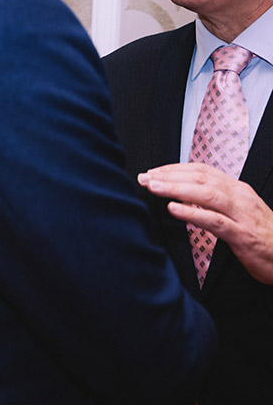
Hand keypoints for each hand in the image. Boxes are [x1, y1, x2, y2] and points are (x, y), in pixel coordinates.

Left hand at [140, 163, 272, 283]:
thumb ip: (215, 201)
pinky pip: (214, 221)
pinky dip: (192, 214)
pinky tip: (173, 210)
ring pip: (206, 195)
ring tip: (153, 187)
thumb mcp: (238, 211)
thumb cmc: (261, 235)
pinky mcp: (242, 235)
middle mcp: (240, 197)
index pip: (202, 171)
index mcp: (237, 189)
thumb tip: (184, 194)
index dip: (175, 169)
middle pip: (200, 179)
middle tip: (144, 178)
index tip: (152, 172)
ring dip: (176, 189)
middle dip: (169, 176)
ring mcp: (241, 215)